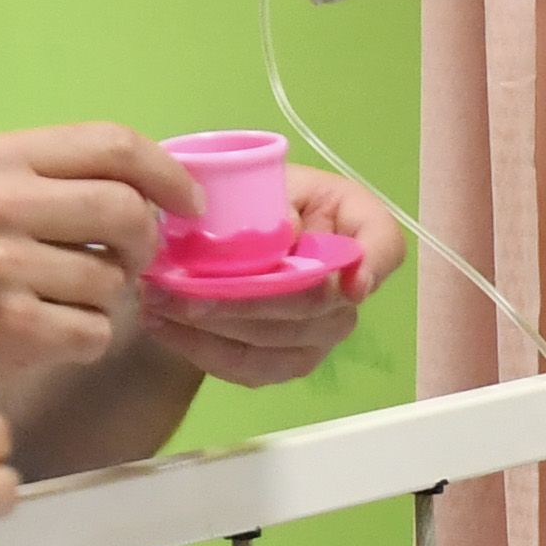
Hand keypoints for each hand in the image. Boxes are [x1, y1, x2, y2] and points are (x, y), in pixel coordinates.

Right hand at [0, 127, 191, 411]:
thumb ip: (41, 183)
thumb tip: (141, 190)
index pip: (113, 145)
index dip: (168, 174)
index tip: (188, 204)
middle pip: (128, 211)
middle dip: (144, 246)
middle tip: (127, 266)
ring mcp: (4, 265)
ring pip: (113, 281)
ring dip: (102, 302)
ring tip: (52, 306)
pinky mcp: (10, 326)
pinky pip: (93, 332)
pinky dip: (82, 341)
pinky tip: (42, 339)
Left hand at [142, 166, 408, 388]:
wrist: (226, 229)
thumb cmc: (252, 193)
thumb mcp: (259, 177)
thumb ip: (270, 201)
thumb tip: (279, 235)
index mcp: (358, 223)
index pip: (385, 247)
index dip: (373, 266)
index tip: (352, 284)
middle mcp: (351, 285)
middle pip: (315, 306)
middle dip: (247, 301)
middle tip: (187, 290)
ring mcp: (324, 330)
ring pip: (277, 342)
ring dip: (215, 326)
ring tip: (159, 302)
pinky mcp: (290, 360)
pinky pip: (252, 367)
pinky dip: (203, 349)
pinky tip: (165, 326)